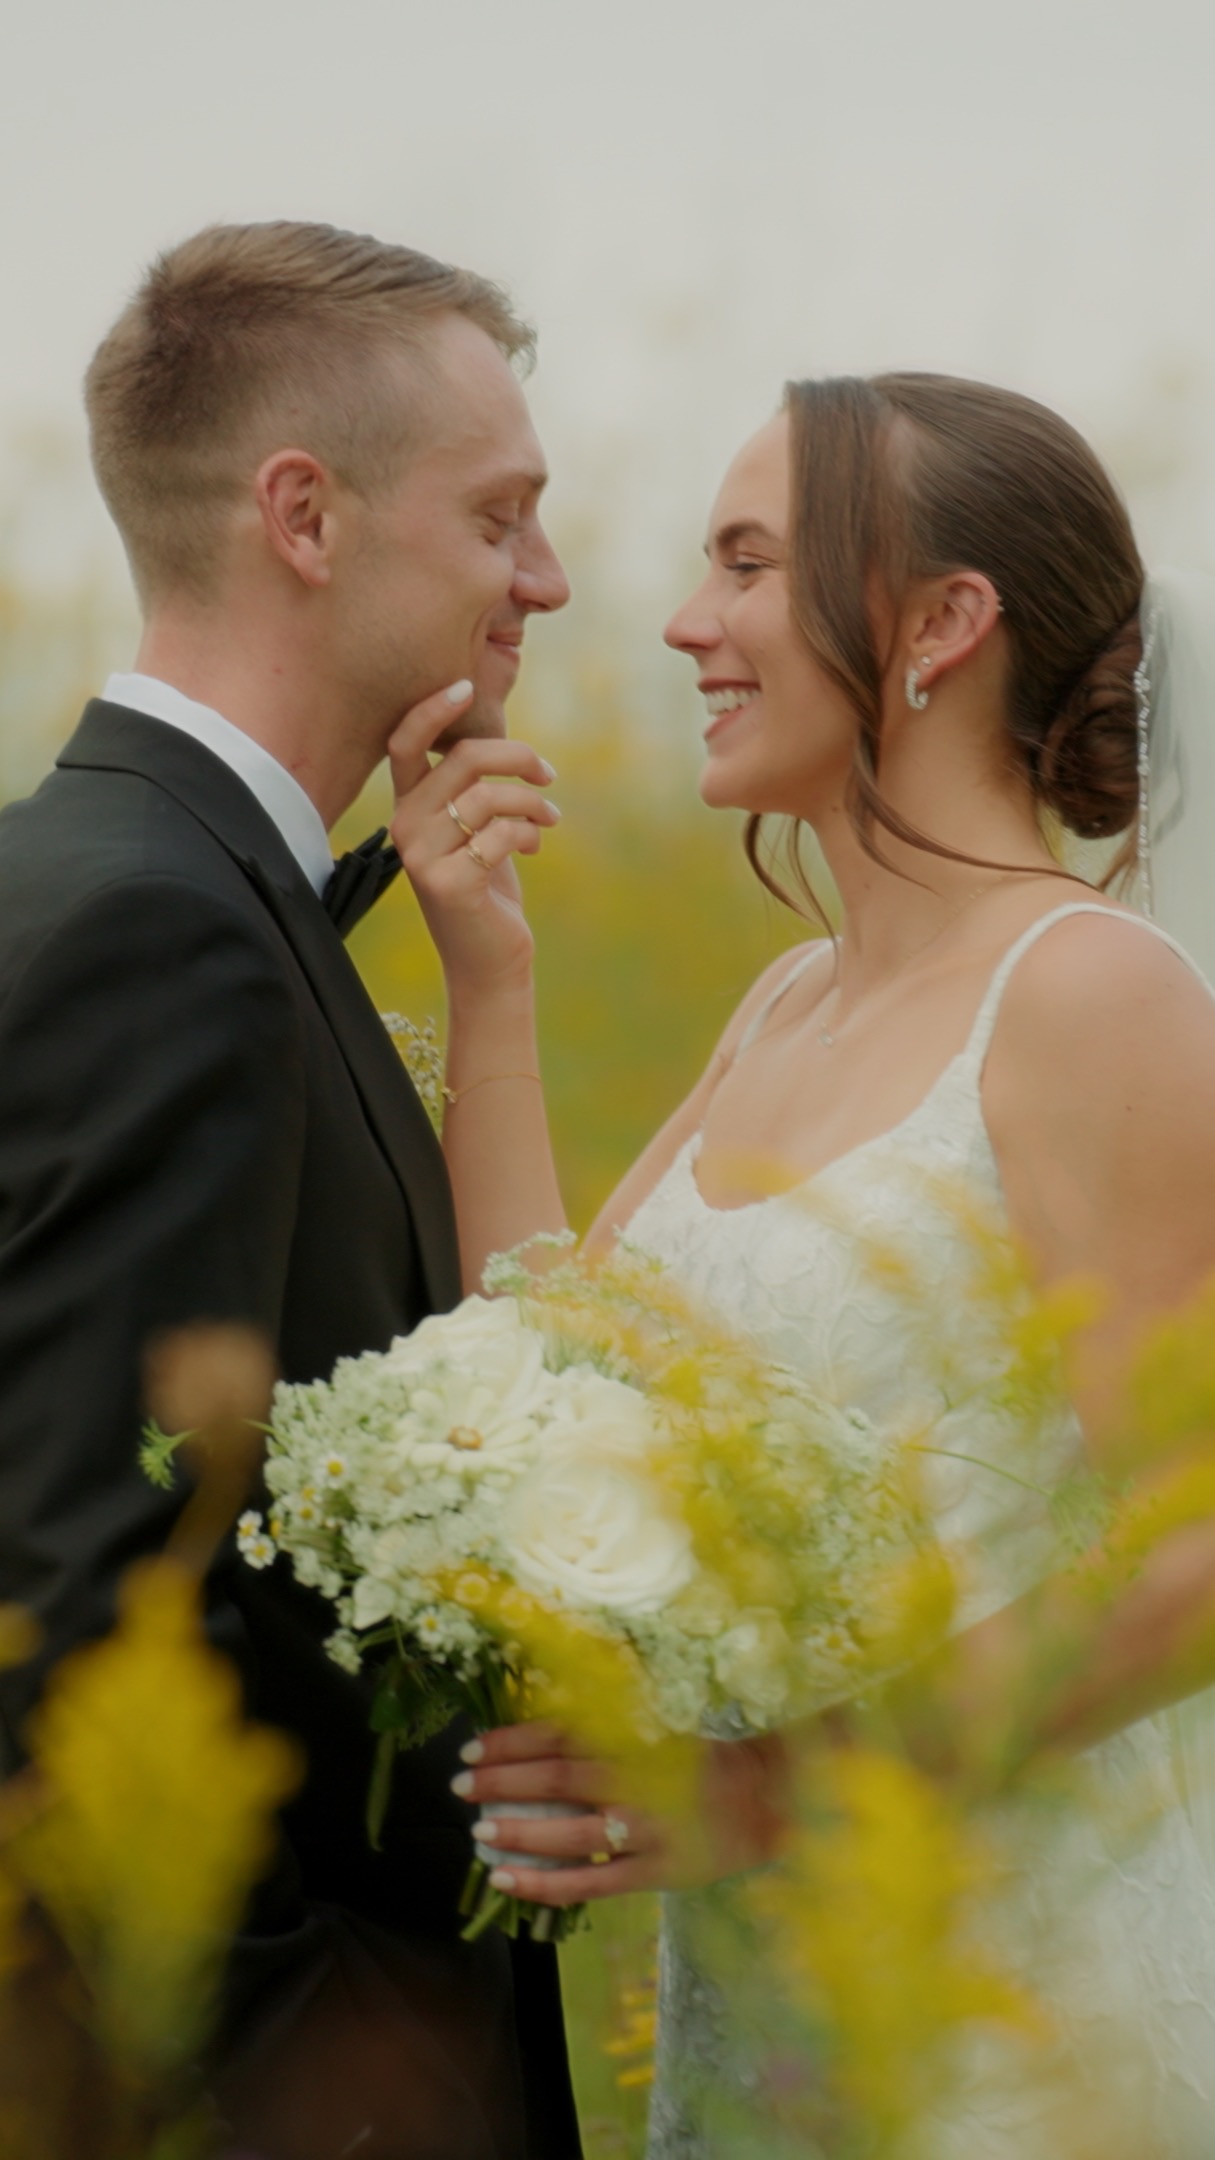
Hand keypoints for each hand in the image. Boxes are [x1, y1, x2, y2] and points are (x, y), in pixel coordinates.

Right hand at [388, 682, 559, 998]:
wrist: (489, 960)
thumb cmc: (487, 886)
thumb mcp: (477, 828)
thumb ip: (475, 786)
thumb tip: (501, 738)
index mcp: (408, 806)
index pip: (404, 743)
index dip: (431, 710)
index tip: (463, 686)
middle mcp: (404, 827)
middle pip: (463, 759)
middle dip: (518, 758)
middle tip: (547, 775)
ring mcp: (420, 857)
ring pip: (488, 796)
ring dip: (532, 803)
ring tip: (549, 818)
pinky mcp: (447, 884)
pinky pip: (501, 834)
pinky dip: (530, 833)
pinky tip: (535, 847)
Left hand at [452, 1720, 792, 1907]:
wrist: (765, 1801)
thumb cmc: (697, 1765)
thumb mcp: (653, 1734)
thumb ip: (601, 1736)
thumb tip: (530, 1741)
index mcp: (636, 1740)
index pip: (562, 1733)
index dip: (513, 1740)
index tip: (473, 1748)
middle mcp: (640, 1780)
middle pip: (560, 1777)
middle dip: (504, 1781)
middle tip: (461, 1785)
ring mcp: (647, 1830)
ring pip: (572, 1833)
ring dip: (520, 1832)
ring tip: (479, 1833)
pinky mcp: (655, 1873)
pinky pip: (591, 1884)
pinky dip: (545, 1885)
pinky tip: (508, 1883)